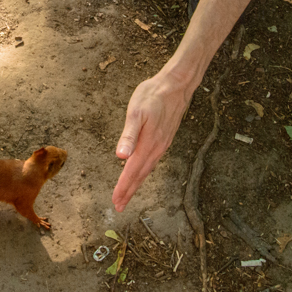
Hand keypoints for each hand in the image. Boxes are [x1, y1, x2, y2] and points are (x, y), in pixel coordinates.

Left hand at [111, 72, 193, 211]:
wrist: (176, 85)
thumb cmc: (153, 96)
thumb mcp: (136, 112)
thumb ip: (128, 136)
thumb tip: (120, 157)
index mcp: (147, 144)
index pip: (132, 171)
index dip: (123, 187)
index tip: (115, 201)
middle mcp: (156, 148)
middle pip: (140, 175)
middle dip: (129, 191)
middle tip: (119, 205)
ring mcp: (162, 144)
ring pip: (147, 170)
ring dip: (136, 183)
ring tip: (127, 194)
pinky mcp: (164, 139)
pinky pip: (152, 162)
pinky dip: (144, 172)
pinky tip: (141, 172)